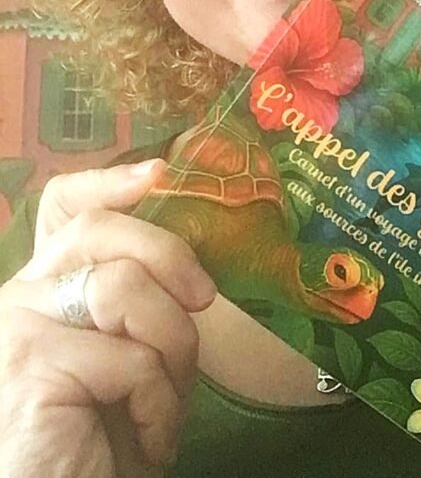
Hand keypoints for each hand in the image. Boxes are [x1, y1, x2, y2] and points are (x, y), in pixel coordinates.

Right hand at [0, 160, 215, 477]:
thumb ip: (139, 301)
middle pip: (102, 232)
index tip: (157, 174)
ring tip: (161, 406)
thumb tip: (190, 262)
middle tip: (204, 302)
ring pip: (128, 287)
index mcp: (42, 289)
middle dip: (170, 259)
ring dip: (171, 352)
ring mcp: (15, 326)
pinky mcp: (31, 363)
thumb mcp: (128, 354)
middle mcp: (17, 297)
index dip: (109, 181)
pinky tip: (144, 443)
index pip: (62, 208)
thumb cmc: (102, 441)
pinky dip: (160, 405)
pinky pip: (133, 358)